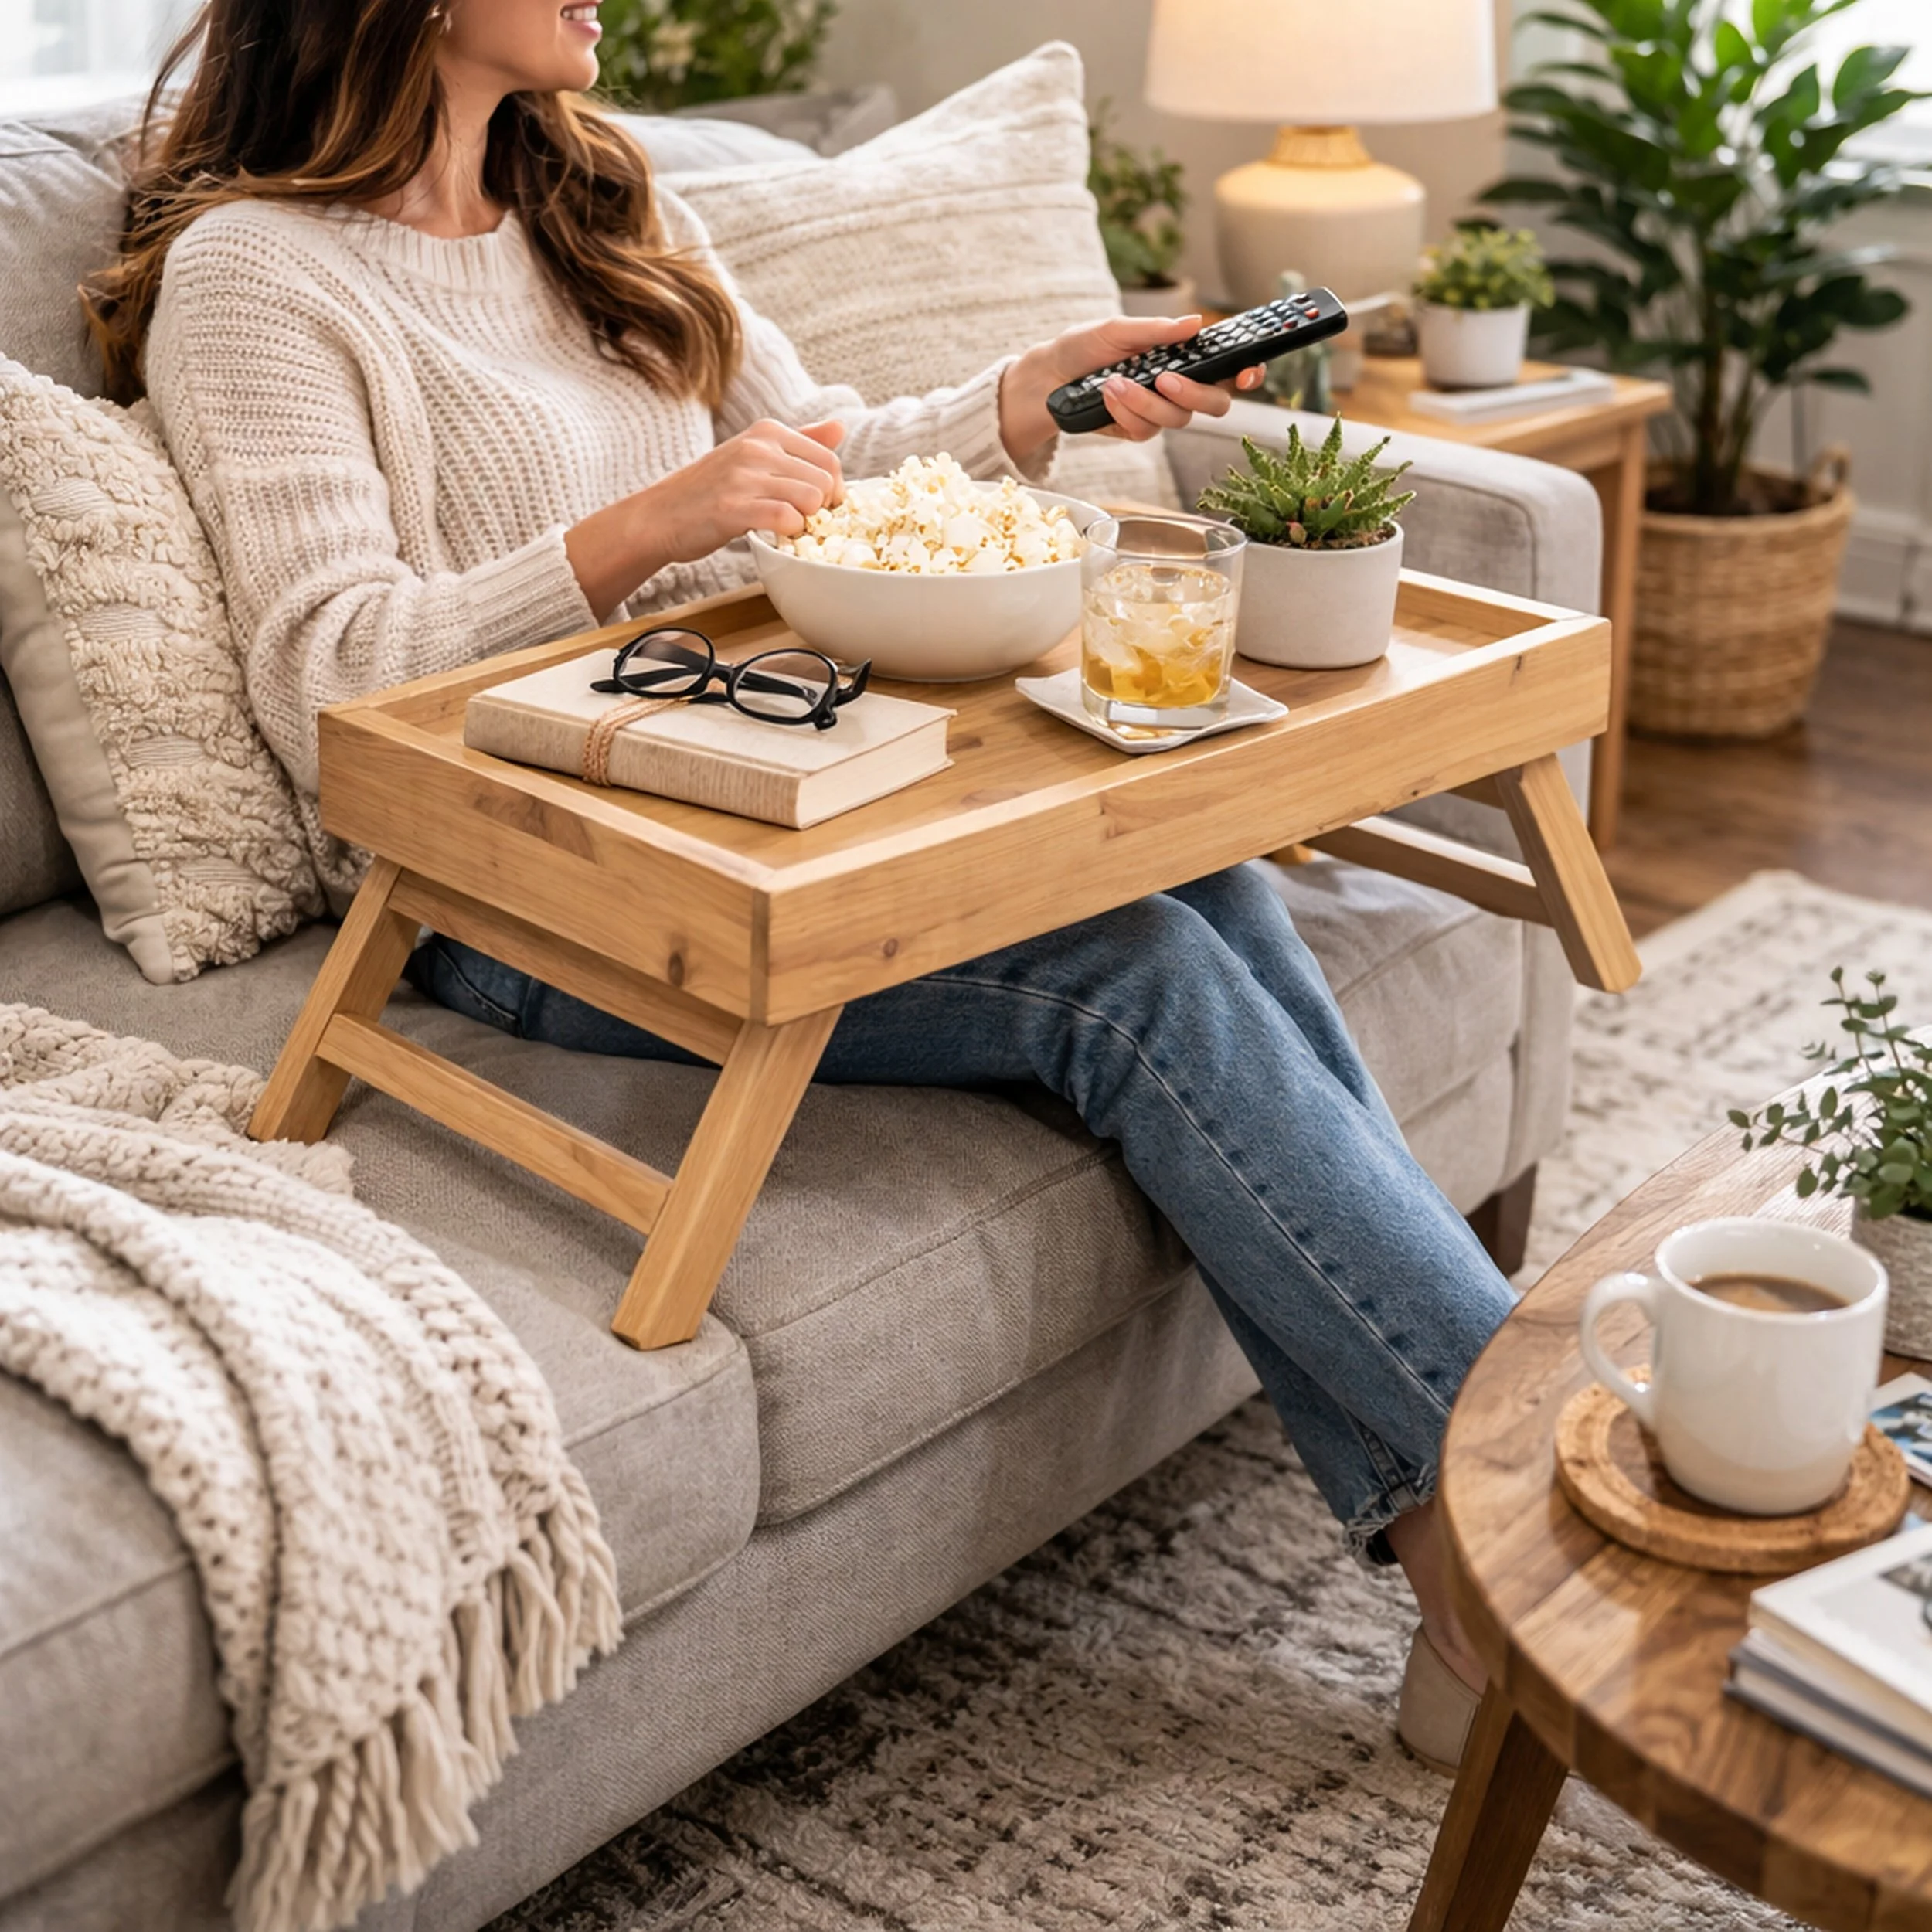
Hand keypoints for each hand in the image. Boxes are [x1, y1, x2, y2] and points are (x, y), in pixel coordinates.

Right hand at [641, 417, 845, 555]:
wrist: (660, 516)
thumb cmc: (711, 490)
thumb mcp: (755, 454)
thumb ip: (799, 442)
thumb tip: (841, 426)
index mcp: (767, 431)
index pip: (829, 459)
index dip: (834, 491)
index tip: (818, 507)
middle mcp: (757, 447)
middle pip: (825, 482)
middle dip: (822, 510)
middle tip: (800, 522)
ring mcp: (743, 476)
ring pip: (811, 500)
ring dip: (805, 522)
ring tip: (785, 528)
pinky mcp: (732, 507)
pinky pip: (786, 518)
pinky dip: (789, 533)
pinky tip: (774, 535)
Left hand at [999, 316, 1269, 463]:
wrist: (1048, 377)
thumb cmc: (1084, 346)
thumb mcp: (1116, 330)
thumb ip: (1155, 330)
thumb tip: (1193, 324)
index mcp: (1184, 356)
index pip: (1228, 368)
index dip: (1247, 372)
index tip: (1247, 372)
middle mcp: (1180, 386)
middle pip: (1215, 404)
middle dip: (1194, 393)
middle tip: (1166, 379)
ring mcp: (1160, 410)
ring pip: (1177, 419)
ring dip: (1145, 401)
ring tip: (1115, 382)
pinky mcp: (1138, 429)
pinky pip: (1147, 430)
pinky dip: (1127, 413)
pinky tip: (1108, 396)